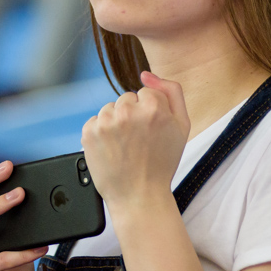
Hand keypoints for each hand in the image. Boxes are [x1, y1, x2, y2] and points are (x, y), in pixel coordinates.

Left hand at [81, 71, 190, 210]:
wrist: (139, 196)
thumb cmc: (163, 163)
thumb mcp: (182, 126)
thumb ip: (172, 92)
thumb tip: (146, 74)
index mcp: (153, 107)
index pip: (147, 93)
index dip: (151, 112)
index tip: (152, 131)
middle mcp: (127, 111)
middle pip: (127, 98)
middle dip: (132, 115)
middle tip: (138, 141)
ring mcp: (105, 122)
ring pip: (110, 108)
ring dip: (116, 122)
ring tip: (125, 146)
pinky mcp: (89, 132)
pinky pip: (95, 120)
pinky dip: (101, 132)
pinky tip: (112, 148)